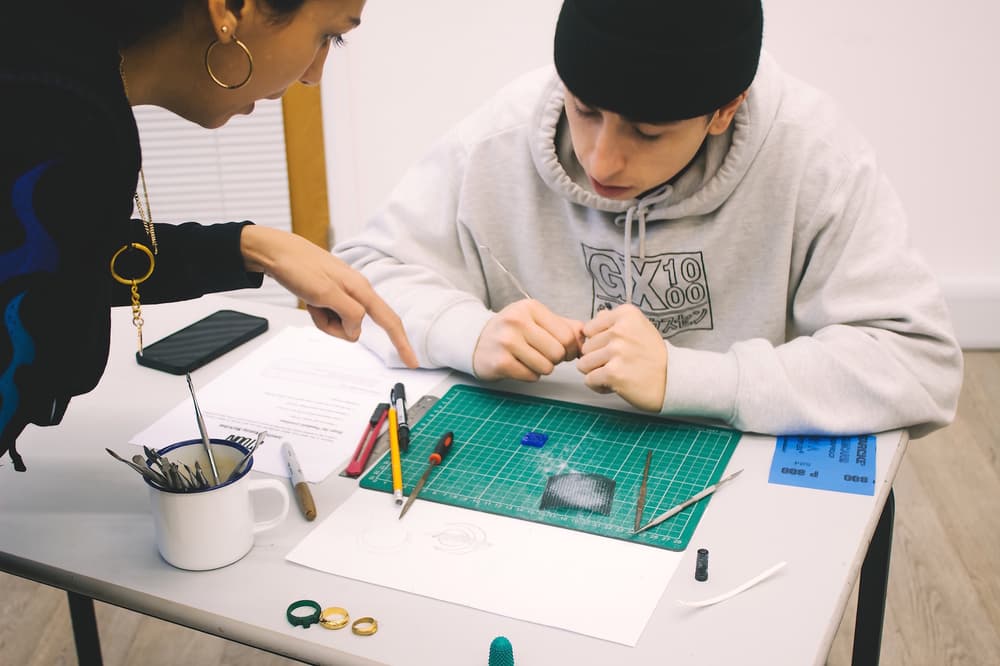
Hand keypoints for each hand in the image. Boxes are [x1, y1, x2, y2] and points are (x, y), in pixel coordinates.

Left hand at [240, 226, 417, 366]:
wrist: (277, 252)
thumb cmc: (299, 266)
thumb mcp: (325, 293)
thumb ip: (348, 312)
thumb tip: (358, 329)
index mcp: (361, 289)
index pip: (389, 320)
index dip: (402, 343)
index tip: (413, 362)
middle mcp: (357, 292)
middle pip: (357, 326)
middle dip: (337, 328)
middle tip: (318, 309)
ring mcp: (344, 294)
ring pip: (342, 324)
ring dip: (325, 321)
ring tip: (313, 301)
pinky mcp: (332, 296)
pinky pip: (331, 317)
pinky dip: (319, 315)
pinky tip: (310, 301)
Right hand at [473, 300, 584, 381]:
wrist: (476, 340)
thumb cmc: (512, 331)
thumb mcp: (537, 320)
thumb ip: (564, 326)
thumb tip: (587, 337)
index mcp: (530, 307)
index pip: (568, 335)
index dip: (570, 348)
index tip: (563, 350)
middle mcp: (517, 321)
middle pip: (558, 352)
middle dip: (556, 359)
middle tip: (544, 356)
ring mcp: (507, 341)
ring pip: (546, 367)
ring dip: (542, 368)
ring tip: (529, 359)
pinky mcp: (500, 361)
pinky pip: (531, 376)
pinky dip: (529, 375)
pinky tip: (519, 366)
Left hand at [577, 304, 666, 410]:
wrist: (673, 380)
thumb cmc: (654, 356)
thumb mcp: (639, 328)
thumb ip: (614, 321)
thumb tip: (594, 318)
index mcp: (626, 314)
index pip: (589, 329)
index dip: (598, 342)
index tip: (615, 349)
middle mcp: (620, 330)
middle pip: (585, 348)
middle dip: (597, 359)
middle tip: (619, 363)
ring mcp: (616, 351)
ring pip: (584, 364)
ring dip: (597, 373)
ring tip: (616, 373)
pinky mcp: (613, 373)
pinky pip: (589, 380)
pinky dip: (599, 386)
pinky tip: (616, 384)